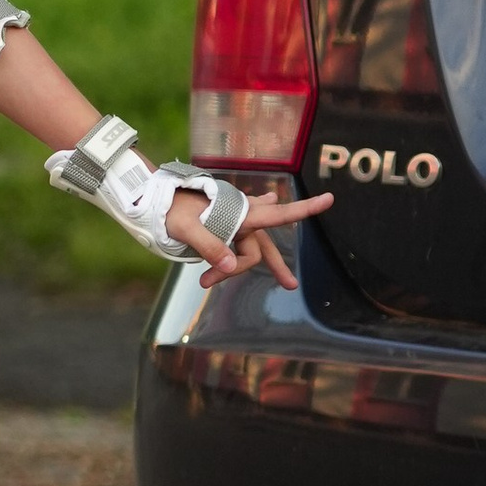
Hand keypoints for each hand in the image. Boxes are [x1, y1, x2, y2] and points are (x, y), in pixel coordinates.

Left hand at [166, 181, 331, 288]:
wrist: (156, 200)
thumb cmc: (170, 209)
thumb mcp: (186, 227)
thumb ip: (209, 246)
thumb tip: (230, 265)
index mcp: (240, 212)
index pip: (279, 213)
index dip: (305, 208)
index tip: (330, 199)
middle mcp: (243, 217)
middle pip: (259, 248)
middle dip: (265, 267)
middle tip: (290, 286)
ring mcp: (234, 223)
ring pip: (245, 252)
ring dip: (230, 269)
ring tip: (204, 282)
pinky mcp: (224, 227)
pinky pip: (235, 246)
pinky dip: (233, 257)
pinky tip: (246, 244)